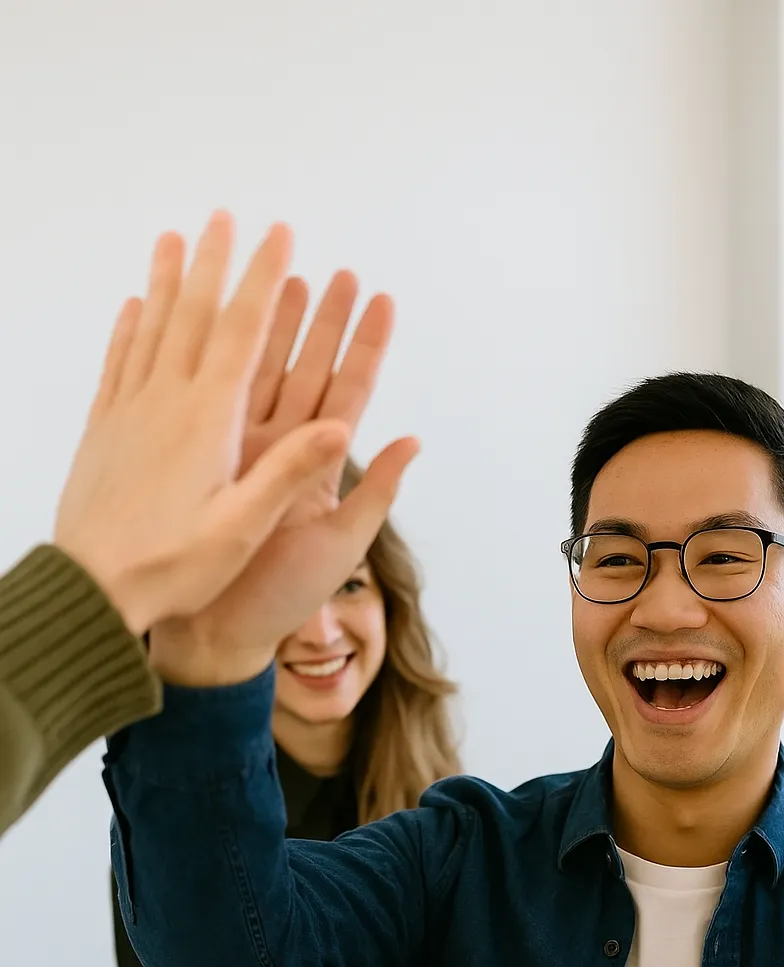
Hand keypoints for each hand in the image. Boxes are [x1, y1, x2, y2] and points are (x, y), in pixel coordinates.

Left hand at [53, 212, 349, 634]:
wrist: (92, 590)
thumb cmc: (173, 568)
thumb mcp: (242, 528)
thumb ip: (291, 473)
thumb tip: (345, 428)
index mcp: (207, 421)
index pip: (241, 332)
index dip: (262, 280)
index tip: (279, 236)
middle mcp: (165, 402)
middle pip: (194, 315)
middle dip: (214, 262)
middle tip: (226, 214)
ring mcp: (130, 411)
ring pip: (152, 328)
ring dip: (167, 280)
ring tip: (174, 238)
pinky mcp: (105, 430)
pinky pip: (120, 362)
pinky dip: (129, 327)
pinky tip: (132, 307)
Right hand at [148, 272, 417, 685]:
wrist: (220, 631)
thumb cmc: (284, 598)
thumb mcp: (343, 545)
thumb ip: (377, 492)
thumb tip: (414, 441)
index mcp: (322, 468)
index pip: (350, 392)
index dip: (366, 346)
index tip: (382, 300)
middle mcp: (286, 452)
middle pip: (309, 369)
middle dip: (325, 321)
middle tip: (338, 272)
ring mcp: (244, 453)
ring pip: (264, 374)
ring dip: (277, 327)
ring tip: (288, 278)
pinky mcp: (207, 462)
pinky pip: (217, 399)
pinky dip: (223, 359)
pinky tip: (224, 321)